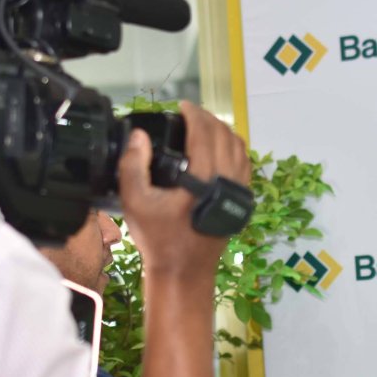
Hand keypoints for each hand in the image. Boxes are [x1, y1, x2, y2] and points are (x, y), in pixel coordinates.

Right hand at [117, 100, 249, 280]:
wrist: (184, 271)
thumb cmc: (158, 238)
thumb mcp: (135, 202)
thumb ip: (132, 166)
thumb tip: (139, 136)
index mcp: (203, 179)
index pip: (204, 133)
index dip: (194, 114)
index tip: (182, 106)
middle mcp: (226, 181)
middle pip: (224, 135)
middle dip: (208, 119)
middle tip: (190, 113)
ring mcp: (238, 192)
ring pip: (239, 148)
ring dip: (223, 131)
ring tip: (204, 125)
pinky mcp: (241, 201)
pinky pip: (244, 164)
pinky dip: (234, 148)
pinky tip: (220, 147)